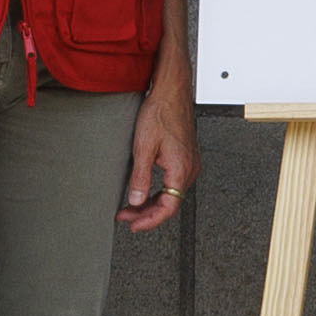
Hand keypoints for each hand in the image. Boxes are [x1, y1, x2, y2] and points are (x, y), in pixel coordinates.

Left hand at [117, 76, 196, 233]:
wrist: (171, 91)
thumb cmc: (161, 111)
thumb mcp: (143, 147)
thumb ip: (140, 177)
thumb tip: (136, 200)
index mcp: (181, 169)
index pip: (168, 208)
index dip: (150, 220)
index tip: (134, 225)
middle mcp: (189, 169)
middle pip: (170, 203)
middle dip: (146, 213)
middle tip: (126, 216)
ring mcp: (189, 163)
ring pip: (171, 194)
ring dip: (151, 203)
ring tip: (131, 206)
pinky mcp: (186, 157)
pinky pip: (173, 183)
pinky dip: (158, 191)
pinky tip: (145, 190)